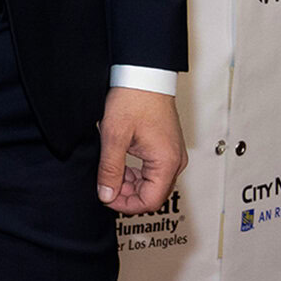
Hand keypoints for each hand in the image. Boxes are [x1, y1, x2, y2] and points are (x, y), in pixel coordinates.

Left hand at [96, 86, 186, 214]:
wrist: (144, 75)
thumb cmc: (134, 99)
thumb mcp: (114, 136)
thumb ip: (110, 169)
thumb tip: (106, 195)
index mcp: (166, 162)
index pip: (150, 201)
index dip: (126, 205)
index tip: (107, 198)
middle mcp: (175, 161)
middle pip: (152, 194)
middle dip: (127, 194)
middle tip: (105, 184)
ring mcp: (172, 154)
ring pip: (152, 183)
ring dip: (130, 183)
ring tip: (111, 171)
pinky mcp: (166, 147)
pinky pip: (153, 170)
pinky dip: (136, 172)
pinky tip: (121, 163)